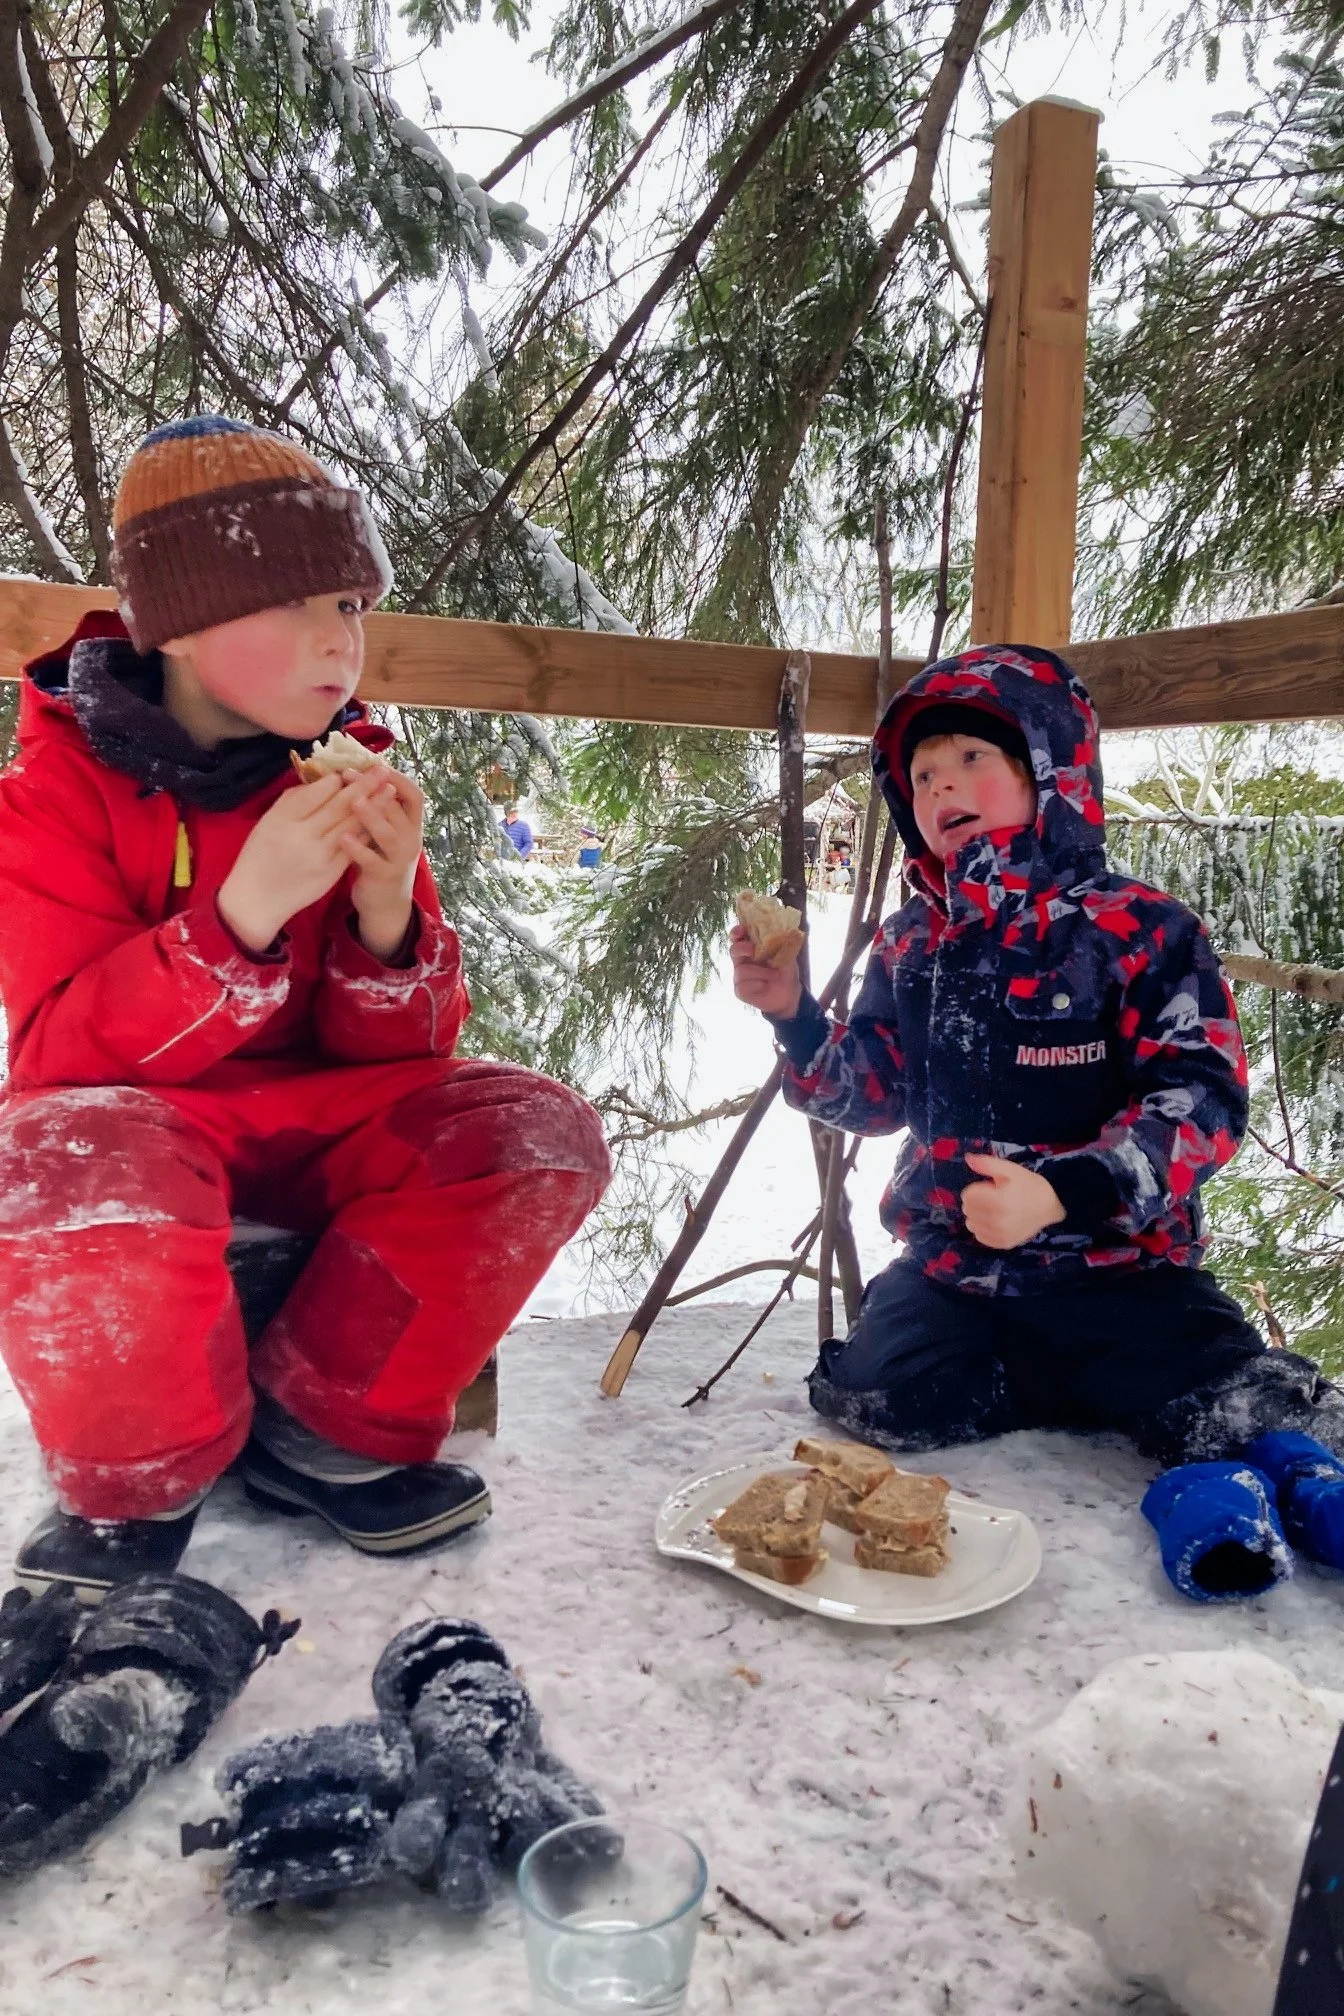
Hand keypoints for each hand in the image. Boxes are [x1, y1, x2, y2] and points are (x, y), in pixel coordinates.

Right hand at [219, 772, 376, 952]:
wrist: (258, 898)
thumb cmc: (260, 854)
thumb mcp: (267, 821)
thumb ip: (293, 800)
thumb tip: (321, 780)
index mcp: (284, 819)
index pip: (315, 793)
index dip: (335, 781)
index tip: (349, 769)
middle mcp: (304, 836)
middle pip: (338, 806)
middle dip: (364, 785)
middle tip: (381, 769)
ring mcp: (321, 855)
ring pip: (352, 825)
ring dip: (375, 805)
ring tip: (390, 788)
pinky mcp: (332, 872)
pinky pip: (355, 847)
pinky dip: (368, 830)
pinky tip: (382, 819)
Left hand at [339, 765, 424, 961]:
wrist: (387, 902)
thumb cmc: (380, 858)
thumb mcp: (384, 831)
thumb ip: (377, 808)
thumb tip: (356, 773)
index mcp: (411, 824)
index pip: (414, 795)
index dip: (398, 778)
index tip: (376, 764)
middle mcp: (411, 839)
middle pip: (399, 809)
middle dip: (375, 789)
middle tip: (350, 774)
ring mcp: (400, 859)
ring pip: (390, 835)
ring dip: (372, 816)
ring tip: (353, 802)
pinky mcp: (384, 876)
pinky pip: (372, 861)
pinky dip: (358, 849)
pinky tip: (342, 838)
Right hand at [729, 922, 802, 1019]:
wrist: (789, 993)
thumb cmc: (784, 971)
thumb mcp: (786, 954)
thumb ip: (780, 942)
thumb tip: (782, 929)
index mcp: (751, 949)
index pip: (738, 937)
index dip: (737, 931)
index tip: (742, 930)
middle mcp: (742, 961)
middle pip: (733, 950)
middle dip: (743, 948)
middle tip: (753, 950)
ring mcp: (739, 976)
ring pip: (741, 970)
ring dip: (760, 972)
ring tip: (774, 975)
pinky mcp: (740, 990)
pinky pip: (743, 985)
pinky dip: (758, 984)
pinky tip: (765, 986)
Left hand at [961, 1153, 1066, 1249]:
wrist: (1050, 1207)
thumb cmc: (1029, 1185)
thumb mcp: (1010, 1169)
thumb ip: (987, 1164)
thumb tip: (968, 1158)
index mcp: (999, 1200)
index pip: (968, 1195)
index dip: (975, 1188)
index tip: (988, 1187)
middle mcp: (999, 1220)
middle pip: (968, 1210)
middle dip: (975, 1201)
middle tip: (990, 1197)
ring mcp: (1001, 1234)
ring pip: (971, 1224)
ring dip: (976, 1215)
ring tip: (991, 1209)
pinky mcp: (1004, 1243)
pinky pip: (980, 1237)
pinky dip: (982, 1228)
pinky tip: (993, 1221)